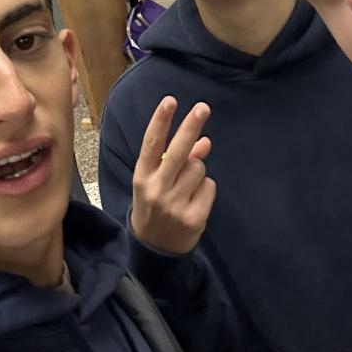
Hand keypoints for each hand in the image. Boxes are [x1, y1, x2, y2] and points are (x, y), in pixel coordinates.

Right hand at [130, 97, 215, 254]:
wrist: (153, 250)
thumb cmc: (154, 205)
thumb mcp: (155, 182)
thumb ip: (174, 160)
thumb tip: (204, 141)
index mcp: (142, 176)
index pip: (152, 143)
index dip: (161, 120)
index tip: (170, 100)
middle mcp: (156, 188)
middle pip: (178, 151)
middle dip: (191, 126)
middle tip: (203, 108)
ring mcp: (174, 204)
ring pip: (198, 168)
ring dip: (198, 171)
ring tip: (187, 187)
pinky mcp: (193, 218)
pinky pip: (209, 186)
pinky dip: (206, 189)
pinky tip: (194, 201)